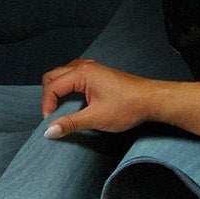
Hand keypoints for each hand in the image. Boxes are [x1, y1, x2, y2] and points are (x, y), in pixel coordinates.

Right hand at [39, 59, 163, 137]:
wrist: (152, 100)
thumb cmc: (129, 105)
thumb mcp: (96, 118)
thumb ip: (71, 123)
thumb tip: (50, 131)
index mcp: (82, 73)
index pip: (52, 87)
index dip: (47, 106)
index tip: (51, 123)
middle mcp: (85, 67)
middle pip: (53, 76)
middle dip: (49, 96)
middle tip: (53, 115)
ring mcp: (92, 68)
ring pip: (62, 74)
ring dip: (57, 89)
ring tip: (60, 108)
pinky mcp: (98, 74)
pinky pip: (74, 74)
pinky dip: (68, 86)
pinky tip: (73, 99)